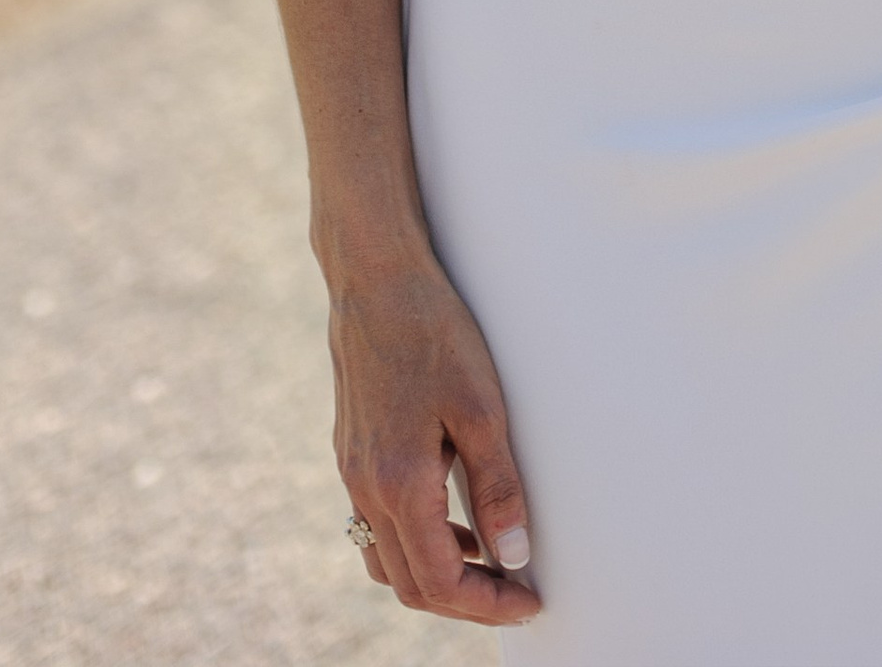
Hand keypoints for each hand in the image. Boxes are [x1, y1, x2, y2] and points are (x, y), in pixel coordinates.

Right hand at [331, 253, 539, 623]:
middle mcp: (366, 490)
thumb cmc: (432, 331)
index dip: (487, 604)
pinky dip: (414, 543)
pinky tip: (451, 520)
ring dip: (435, 577)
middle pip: (410, 584)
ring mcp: (352, 473)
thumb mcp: (481, 407)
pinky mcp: (351, 453)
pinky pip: (376, 526)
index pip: (440, 583)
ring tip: (489, 564)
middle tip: (516, 593)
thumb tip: (516, 556)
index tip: (529, 601)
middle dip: (465, 602)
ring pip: (387, 562)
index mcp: (399, 485)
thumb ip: (498, 486)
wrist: (375, 278)